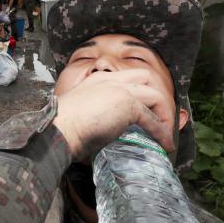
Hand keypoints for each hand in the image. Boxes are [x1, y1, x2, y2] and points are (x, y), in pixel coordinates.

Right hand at [53, 69, 174, 160]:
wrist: (58, 129)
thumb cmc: (62, 128)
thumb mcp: (80, 112)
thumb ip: (95, 114)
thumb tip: (105, 132)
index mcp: (97, 80)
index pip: (126, 78)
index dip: (139, 92)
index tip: (145, 109)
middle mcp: (110, 80)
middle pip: (145, 78)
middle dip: (156, 97)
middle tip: (160, 117)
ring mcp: (120, 90)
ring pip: (155, 96)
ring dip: (164, 115)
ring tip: (165, 133)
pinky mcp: (127, 104)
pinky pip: (152, 119)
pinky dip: (162, 132)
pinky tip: (165, 144)